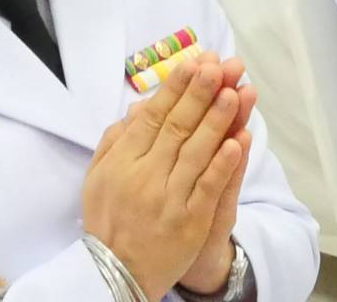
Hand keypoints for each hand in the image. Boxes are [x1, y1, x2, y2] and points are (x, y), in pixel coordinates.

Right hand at [82, 53, 246, 299]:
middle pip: (177, 127)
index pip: (152, 117)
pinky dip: (224, 164)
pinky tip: (238, 141)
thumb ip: (114, 142)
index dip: (175, 88)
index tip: (193, 63)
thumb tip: (136, 108)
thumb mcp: (98, 179)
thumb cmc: (109, 220)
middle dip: (201, 93)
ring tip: (236, 92)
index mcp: (122, 162)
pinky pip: (208, 187)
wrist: (117, 273)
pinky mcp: (190, 221)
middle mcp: (144, 177)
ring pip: (196, 152)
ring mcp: (168, 199)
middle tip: (220, 66)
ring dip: (218, 120)